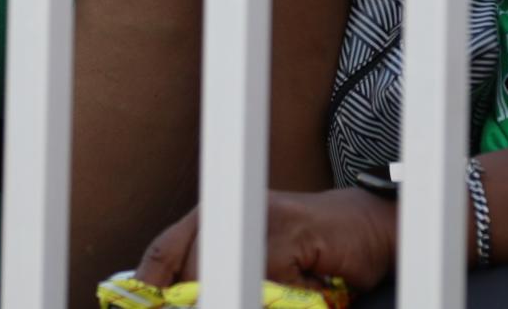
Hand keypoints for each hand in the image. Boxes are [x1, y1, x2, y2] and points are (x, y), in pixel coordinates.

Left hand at [135, 188, 398, 292]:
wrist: (368, 226)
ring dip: (253, 296)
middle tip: (240, 297)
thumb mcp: (258, 262)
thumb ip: (218, 275)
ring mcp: (261, 216)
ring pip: (229, 278)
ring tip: (283, 290)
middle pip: (195, 271)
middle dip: (207, 299)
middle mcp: (233, 208)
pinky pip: (271, 287)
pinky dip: (292, 299)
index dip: (147, 283)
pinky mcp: (291, 230)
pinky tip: (310, 286)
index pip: (165, 249)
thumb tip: (175, 302)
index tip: (139, 308)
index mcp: (216, 214)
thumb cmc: (311, 249)